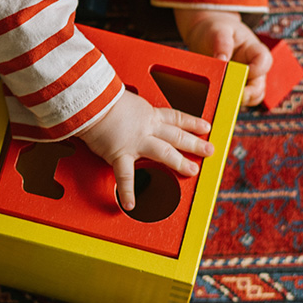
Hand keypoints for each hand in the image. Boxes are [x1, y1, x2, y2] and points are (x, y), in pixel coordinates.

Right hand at [77, 91, 213, 210]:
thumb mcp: (123, 99)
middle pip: (176, 135)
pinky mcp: (120, 153)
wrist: (92, 101)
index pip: (175, 117)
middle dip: (195, 144)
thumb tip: (124, 112)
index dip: (191, 122)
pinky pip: (126, 175)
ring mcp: (136, 142)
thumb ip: (129, 110)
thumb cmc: (103, 97)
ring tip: (192, 171)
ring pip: (164, 152)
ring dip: (180, 162)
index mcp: (147, 114)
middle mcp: (146, 128)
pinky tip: (131, 204)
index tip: (204, 126)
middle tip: (209, 150)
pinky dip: (127, 191)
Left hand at [175, 9, 272, 106]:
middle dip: (249, 93)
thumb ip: (222, 43)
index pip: (265, 61)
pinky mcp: (233, 88)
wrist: (207, 36)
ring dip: (239, 102)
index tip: (243, 71)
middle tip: (233, 96)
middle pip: (260, 86)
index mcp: (254, 50)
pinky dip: (228, 104)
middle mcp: (253, 68)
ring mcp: (245, 80)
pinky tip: (216, 103)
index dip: (258, 69)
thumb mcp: (218, 30)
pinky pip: (236, 101)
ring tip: (223, 101)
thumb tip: (222, 60)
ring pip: (251, 98)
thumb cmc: (215, 29)